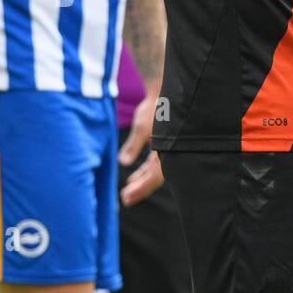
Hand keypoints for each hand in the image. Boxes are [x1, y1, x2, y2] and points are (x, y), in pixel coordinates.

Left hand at [118, 91, 164, 206]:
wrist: (164, 92)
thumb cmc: (156, 108)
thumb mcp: (142, 127)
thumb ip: (133, 146)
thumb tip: (122, 163)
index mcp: (169, 152)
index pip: (154, 177)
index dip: (141, 189)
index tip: (127, 197)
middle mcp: (170, 155)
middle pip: (154, 178)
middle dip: (140, 189)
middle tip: (125, 199)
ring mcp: (167, 152)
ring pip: (153, 173)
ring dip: (140, 183)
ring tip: (127, 193)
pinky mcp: (163, 148)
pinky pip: (153, 166)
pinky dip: (142, 173)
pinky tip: (133, 179)